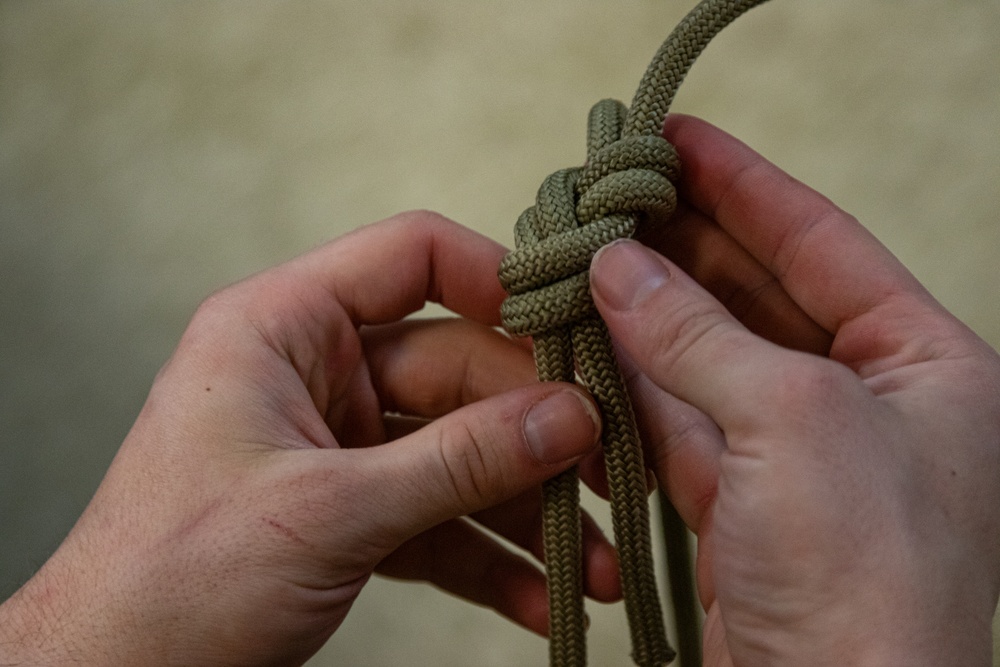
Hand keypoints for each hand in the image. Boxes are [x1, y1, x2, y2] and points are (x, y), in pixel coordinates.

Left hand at [0, 212, 619, 665]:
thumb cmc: (171, 583)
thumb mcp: (328, 512)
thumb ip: (458, 462)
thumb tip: (569, 419)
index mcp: (282, 328)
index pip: (410, 259)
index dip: (497, 281)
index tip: (573, 330)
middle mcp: (314, 374)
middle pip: (458, 370)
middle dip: (534, 433)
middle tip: (608, 476)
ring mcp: (337, 444)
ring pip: (458, 451)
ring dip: (526, 507)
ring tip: (590, 560)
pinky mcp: (350, 511)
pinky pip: (438, 516)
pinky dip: (489, 555)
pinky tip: (539, 595)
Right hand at [591, 115, 999, 664]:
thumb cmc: (866, 582)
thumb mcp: (792, 421)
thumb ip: (698, 335)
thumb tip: (620, 267)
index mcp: (929, 368)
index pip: (825, 244)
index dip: (748, 184)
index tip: (679, 141)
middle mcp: (870, 408)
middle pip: (761, 295)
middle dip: (687, 243)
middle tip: (616, 195)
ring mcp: (802, 462)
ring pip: (711, 360)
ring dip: (650, 311)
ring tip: (590, 254)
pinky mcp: (744, 512)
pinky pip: (681, 424)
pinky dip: (635, 384)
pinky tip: (593, 339)